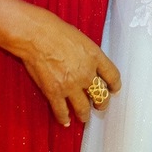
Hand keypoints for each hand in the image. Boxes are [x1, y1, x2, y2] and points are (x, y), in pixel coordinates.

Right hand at [13, 8, 121, 125]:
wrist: (36, 35)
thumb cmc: (54, 30)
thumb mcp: (80, 38)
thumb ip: (88, 54)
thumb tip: (88, 63)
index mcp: (95, 57)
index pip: (113, 76)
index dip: (115, 85)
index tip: (113, 89)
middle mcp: (86, 73)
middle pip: (101, 95)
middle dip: (101, 103)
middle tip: (99, 105)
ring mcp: (71, 85)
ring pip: (84, 109)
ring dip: (84, 115)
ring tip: (83, 117)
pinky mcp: (55, 92)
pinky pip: (62, 111)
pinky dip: (64, 118)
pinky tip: (65, 120)